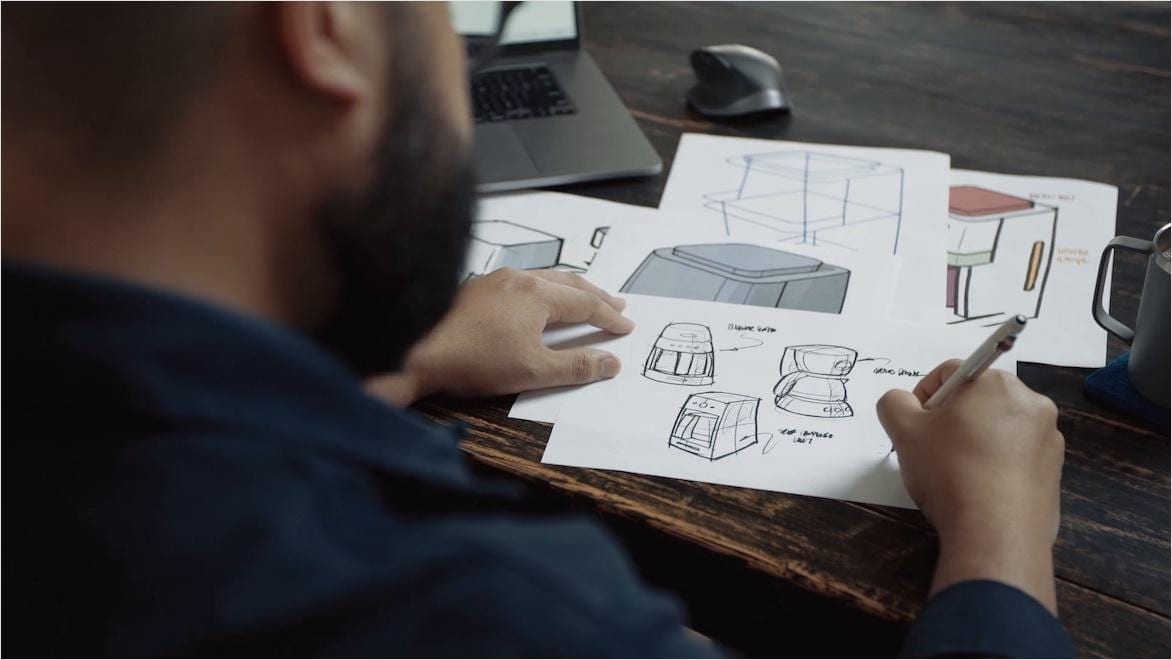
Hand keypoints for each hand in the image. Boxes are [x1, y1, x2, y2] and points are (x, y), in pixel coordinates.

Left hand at [366, 268, 633, 404]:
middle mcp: (518, 278)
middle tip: (617, 304)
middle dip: (596, 295)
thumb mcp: (533, 371)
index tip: (625, 327)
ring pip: (544, 278)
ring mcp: (495, 280)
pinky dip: (543, 290)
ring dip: (569, 290)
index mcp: (536, 294)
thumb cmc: (472, 361)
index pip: (585, 304)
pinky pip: (521, 282)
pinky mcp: (476, 288)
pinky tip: (537, 299)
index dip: (609, 318)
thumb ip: (577, 366)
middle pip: (568, 283)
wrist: (414, 350)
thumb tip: (611, 362)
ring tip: (584, 298)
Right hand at [877, 360, 1064, 612]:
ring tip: (956, 473)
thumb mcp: (903, 432)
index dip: (923, 397)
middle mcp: (1030, 401)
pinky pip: (1018, 455)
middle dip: (952, 419)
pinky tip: (980, 489)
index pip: (948, 374)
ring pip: (999, 427)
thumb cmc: (948, 471)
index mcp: (994, 382)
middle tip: (931, 449)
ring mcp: (1048, 437)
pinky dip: (997, 463)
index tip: (913, 427)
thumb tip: (903, 403)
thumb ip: (893, 403)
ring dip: (975, 440)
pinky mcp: (1055, 469)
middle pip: (977, 399)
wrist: (996, 534)